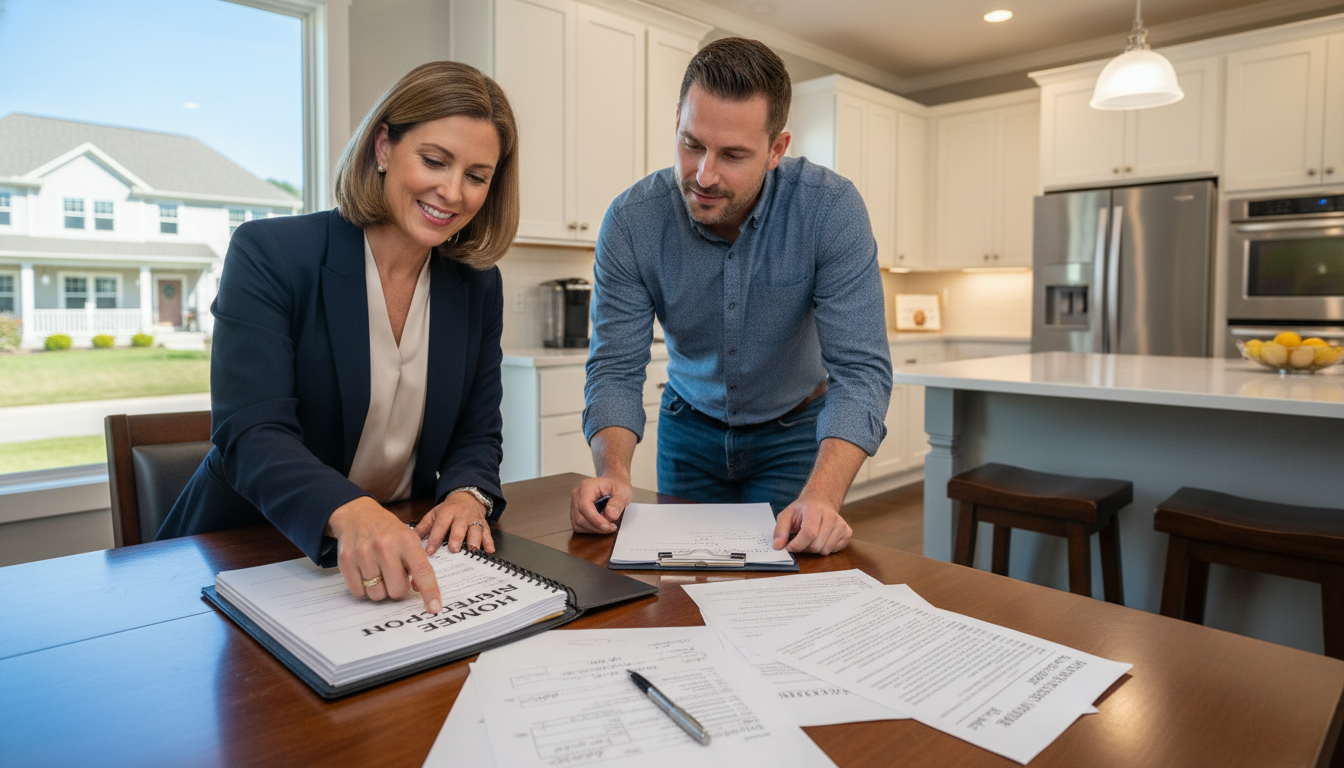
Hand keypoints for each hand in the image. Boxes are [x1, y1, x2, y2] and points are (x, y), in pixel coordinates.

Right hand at [327, 496, 441, 613]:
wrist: (357, 515)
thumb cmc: (386, 530)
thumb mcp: (408, 539)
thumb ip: (416, 563)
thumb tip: (418, 589)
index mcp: (406, 540)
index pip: (422, 571)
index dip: (430, 592)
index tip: (434, 607)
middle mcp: (385, 546)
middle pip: (397, 590)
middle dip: (398, 588)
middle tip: (393, 574)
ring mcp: (364, 554)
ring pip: (377, 594)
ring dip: (380, 589)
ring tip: (378, 572)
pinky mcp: (346, 561)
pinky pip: (359, 592)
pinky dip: (363, 588)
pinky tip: (365, 571)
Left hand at [415, 491, 494, 555]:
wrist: (467, 498)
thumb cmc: (448, 510)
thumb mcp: (434, 514)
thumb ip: (423, 528)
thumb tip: (408, 540)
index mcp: (447, 513)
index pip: (440, 526)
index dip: (435, 538)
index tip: (430, 551)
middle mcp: (461, 516)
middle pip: (459, 527)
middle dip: (457, 538)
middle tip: (454, 549)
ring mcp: (473, 520)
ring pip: (475, 530)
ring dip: (474, 540)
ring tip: (472, 550)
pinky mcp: (484, 525)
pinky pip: (487, 533)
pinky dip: (489, 542)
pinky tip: (490, 550)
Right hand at [570, 475, 631, 533]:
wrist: (614, 483)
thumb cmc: (617, 486)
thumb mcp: (623, 492)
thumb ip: (617, 503)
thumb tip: (611, 516)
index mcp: (587, 487)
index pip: (584, 506)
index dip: (595, 520)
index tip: (608, 526)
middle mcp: (577, 494)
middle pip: (580, 518)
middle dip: (596, 526)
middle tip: (612, 527)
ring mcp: (575, 503)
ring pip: (578, 524)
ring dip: (594, 529)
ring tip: (607, 524)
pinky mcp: (575, 512)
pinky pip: (579, 526)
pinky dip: (590, 529)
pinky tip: (600, 524)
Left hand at [772, 495, 852, 554]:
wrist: (821, 502)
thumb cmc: (802, 510)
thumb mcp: (786, 515)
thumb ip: (780, 530)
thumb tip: (778, 546)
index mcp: (815, 510)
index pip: (808, 534)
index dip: (797, 545)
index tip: (789, 546)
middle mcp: (831, 517)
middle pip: (816, 545)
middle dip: (804, 548)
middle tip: (800, 540)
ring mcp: (841, 525)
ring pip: (825, 550)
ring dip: (814, 549)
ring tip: (811, 538)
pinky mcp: (847, 532)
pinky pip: (834, 551)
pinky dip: (825, 548)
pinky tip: (822, 538)